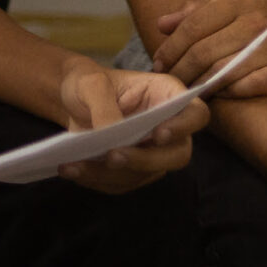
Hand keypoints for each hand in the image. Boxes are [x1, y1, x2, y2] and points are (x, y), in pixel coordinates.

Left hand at [55, 60, 204, 193]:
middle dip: (146, 160)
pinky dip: (95, 179)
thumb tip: (110, 135)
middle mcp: (167, 127)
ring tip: (75, 164)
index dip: (184, 127)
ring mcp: (152, 152)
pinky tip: (71, 169)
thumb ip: (103, 105)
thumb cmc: (88, 83)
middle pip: (178, 154)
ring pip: (146, 174)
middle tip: (113, 156)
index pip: (196, 114)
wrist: (72, 101)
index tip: (158, 133)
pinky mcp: (132, 171)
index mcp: (166, 95)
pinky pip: (121, 183)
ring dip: (110, 174)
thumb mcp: (90, 83)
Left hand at [153, 0, 266, 95]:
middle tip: (168, 82)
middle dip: (179, 71)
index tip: (158, 62)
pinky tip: (216, 96)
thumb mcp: (239, 1)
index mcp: (240, 0)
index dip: (171, 47)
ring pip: (221, 72)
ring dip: (198, 86)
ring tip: (186, 92)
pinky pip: (245, 88)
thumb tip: (161, 25)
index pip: (194, 25)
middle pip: (203, 52)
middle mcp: (255, 23)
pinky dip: (226, 94)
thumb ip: (199, 11)